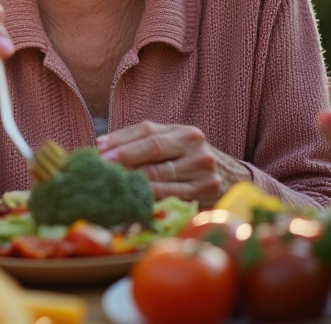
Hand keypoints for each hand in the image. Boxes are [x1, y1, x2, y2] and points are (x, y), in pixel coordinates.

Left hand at [96, 121, 250, 205]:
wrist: (232, 180)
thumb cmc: (188, 161)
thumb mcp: (171, 145)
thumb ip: (140, 141)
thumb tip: (100, 146)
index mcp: (183, 132)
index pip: (147, 132)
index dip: (121, 140)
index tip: (98, 148)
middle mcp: (196, 149)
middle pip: (153, 150)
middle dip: (123, 158)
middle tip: (101, 166)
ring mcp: (203, 172)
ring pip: (159, 176)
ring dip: (132, 180)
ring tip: (110, 182)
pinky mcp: (206, 194)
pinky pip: (171, 196)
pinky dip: (149, 197)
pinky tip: (132, 198)